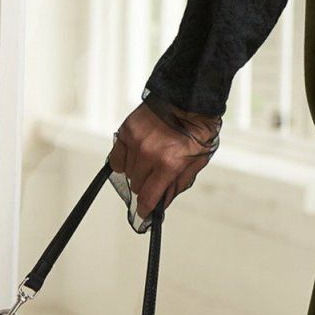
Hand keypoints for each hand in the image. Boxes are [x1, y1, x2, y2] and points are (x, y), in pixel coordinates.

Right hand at [109, 100, 219, 223]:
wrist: (188, 100)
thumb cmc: (196, 130)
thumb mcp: (196, 162)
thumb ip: (178, 183)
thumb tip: (163, 202)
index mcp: (169, 164)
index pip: (149, 196)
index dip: (146, 209)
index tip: (143, 214)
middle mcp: (149, 154)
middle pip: (137, 185)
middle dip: (146, 187)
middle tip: (155, 179)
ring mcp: (135, 142)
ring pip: (127, 173)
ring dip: (136, 173)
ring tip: (149, 163)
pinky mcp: (126, 131)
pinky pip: (117, 157)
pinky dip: (124, 161)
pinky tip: (134, 158)